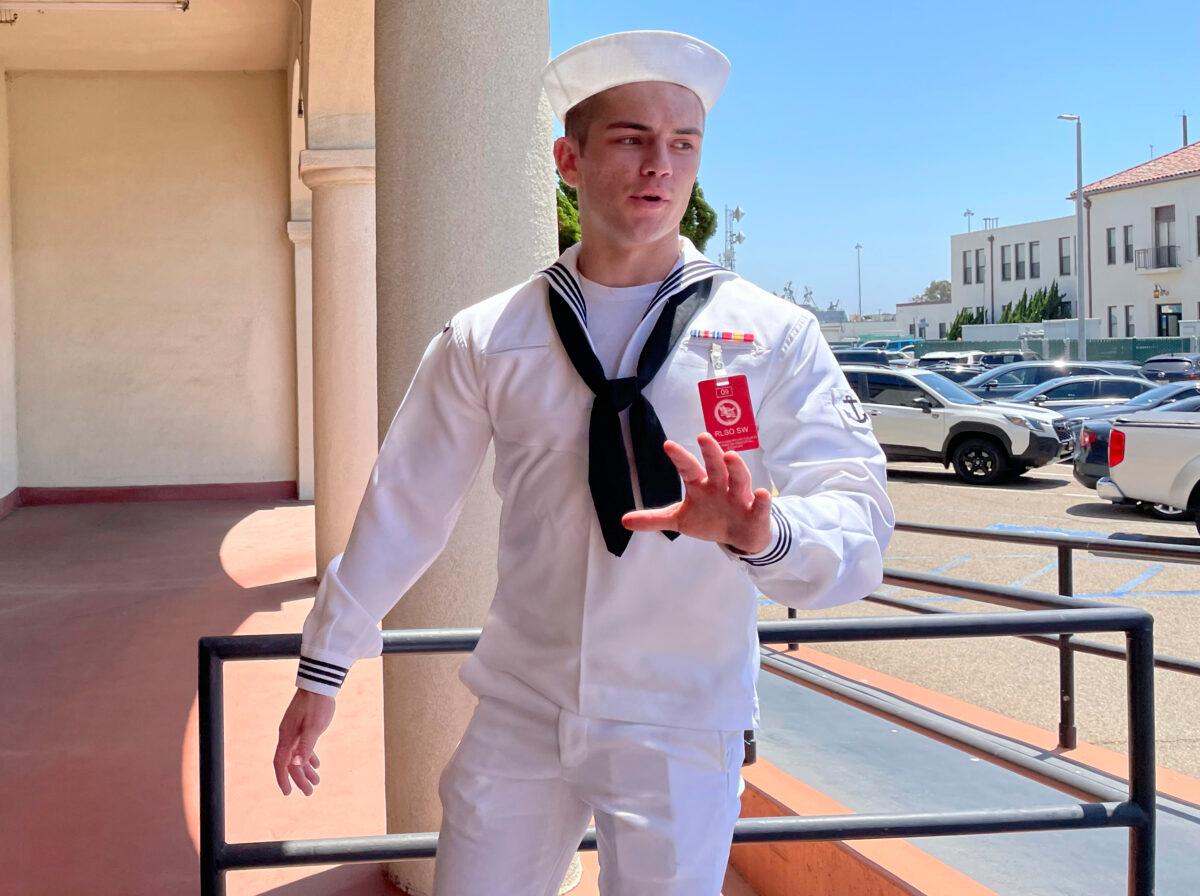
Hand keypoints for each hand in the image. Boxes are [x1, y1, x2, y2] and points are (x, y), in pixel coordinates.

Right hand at [273, 688, 336, 795]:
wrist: (319, 684)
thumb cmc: (317, 705)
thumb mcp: (314, 727)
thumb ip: (306, 746)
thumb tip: (295, 765)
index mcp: (287, 737)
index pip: (280, 763)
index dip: (283, 779)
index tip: (288, 793)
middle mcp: (288, 736)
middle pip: (290, 763)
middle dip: (299, 779)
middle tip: (309, 792)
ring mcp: (294, 731)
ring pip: (297, 756)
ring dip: (305, 770)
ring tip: (316, 783)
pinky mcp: (302, 727)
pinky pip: (303, 747)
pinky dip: (308, 757)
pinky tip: (316, 765)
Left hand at [622, 432, 771, 553]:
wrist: (740, 535)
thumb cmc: (710, 519)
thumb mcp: (680, 520)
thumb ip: (654, 519)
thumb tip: (623, 521)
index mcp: (701, 485)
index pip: (688, 468)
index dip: (679, 457)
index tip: (667, 445)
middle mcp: (720, 485)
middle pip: (715, 466)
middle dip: (710, 452)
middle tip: (703, 437)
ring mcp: (739, 497)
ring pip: (739, 479)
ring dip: (736, 468)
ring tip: (730, 456)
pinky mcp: (756, 512)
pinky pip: (760, 506)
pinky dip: (763, 500)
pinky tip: (763, 493)